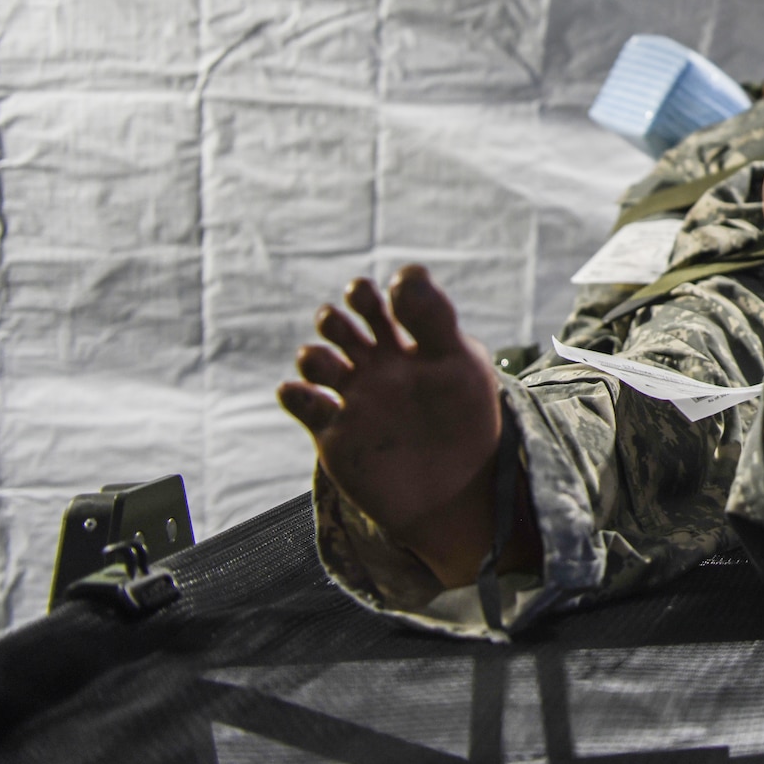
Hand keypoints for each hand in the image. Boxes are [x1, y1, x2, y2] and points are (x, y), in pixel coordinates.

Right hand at [278, 266, 537, 588]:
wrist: (457, 491)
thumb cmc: (467, 422)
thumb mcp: (459, 363)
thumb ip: (434, 317)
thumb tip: (405, 272)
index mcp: (413, 342)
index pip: (386, 300)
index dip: (380, 291)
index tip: (394, 296)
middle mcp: (378, 364)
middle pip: (341, 322)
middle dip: (337, 314)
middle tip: (349, 318)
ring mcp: (353, 396)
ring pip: (314, 359)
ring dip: (313, 354)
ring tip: (330, 366)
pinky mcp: (333, 431)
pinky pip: (301, 403)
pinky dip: (295, 393)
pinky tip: (310, 396)